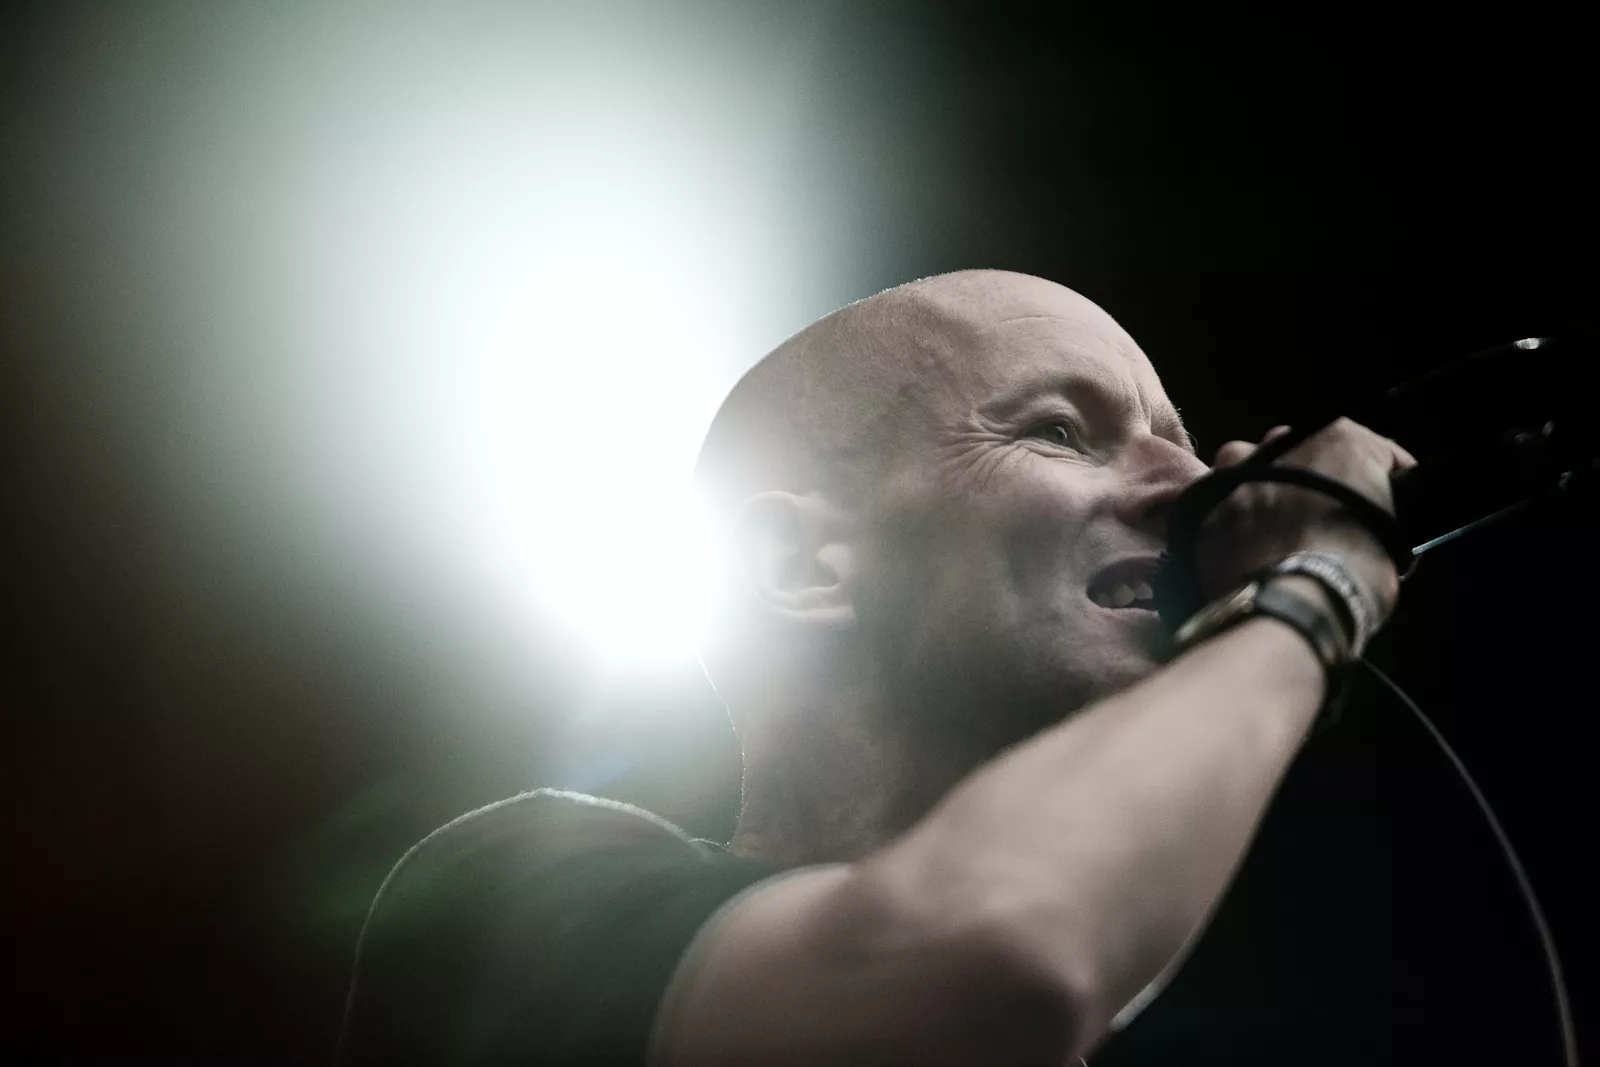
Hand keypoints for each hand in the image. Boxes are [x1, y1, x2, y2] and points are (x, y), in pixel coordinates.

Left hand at [1192, 419, 1418, 626]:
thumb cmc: (1354, 573)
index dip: (1380, 482)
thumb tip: (1366, 531)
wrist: (1288, 608)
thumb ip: (1378, 514)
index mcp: (1340, 438)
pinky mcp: (1202, 503)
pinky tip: (1243, 543)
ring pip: (1251, 467)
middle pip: (1304, 453)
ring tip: (1275, 527)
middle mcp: (1281, 442)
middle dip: (1314, 479)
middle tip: (1322, 519)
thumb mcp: (1393, 539)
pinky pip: (1219, 503)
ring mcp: (1236, 470)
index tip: (1382, 506)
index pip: (1373, 452)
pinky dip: (1230, 518)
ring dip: (1263, 488)